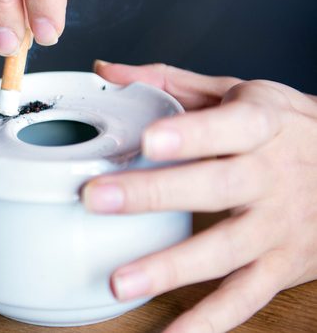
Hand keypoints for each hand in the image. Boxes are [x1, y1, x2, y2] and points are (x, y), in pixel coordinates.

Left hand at [85, 61, 316, 331]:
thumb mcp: (236, 91)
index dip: (189, 135)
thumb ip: (168, 82)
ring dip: (171, 268)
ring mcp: (277, 226)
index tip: (148, 139)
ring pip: (224, 249)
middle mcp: (270, 177)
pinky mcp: (281, 266)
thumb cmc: (283, 127)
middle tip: (98, 199)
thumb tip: (104, 72)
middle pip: (213, 187)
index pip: (227, 127)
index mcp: (260, 125)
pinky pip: (243, 298)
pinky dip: (208, 321)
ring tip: (119, 281)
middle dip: (154, 194)